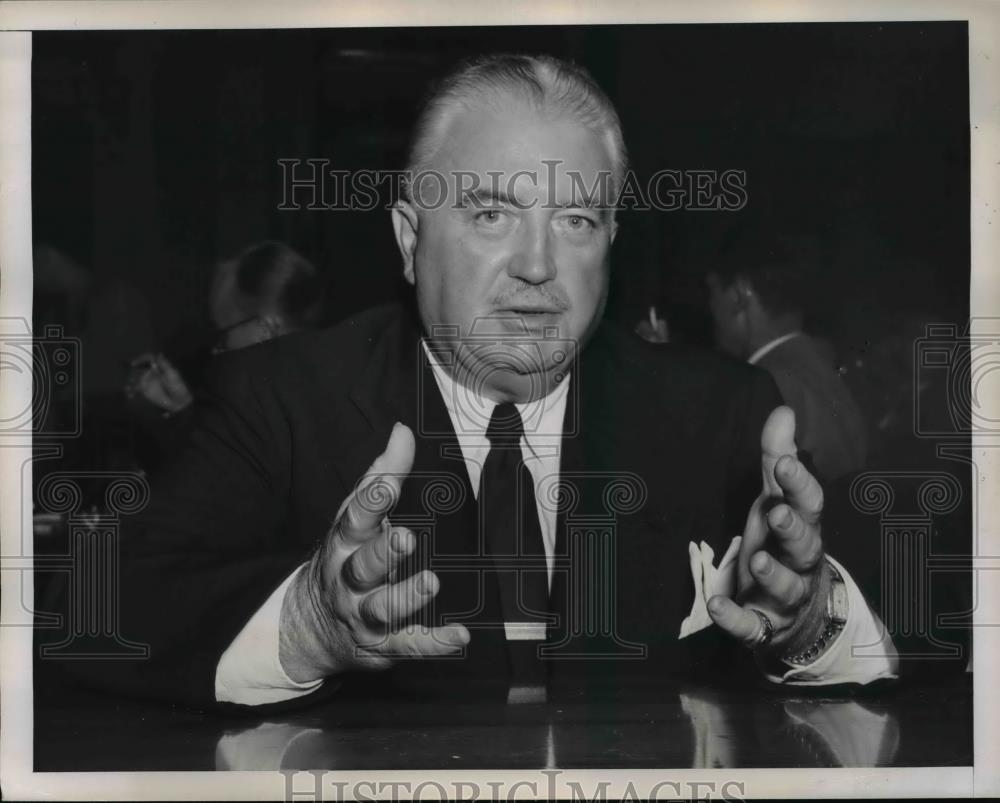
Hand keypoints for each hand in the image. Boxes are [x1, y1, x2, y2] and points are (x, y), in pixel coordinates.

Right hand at [125, 353, 192, 413]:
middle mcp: (151, 372)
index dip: (141, 359)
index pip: (148, 359)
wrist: (179, 401)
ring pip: (135, 379)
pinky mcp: (145, 391)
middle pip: (139, 368)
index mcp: (159, 367)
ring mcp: (147, 381)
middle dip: (132, 371)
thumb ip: (164, 365)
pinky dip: (131, 391)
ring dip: (130, 382)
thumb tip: (158, 354)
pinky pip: (135, 390)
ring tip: (128, 388)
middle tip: (131, 378)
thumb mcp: (172, 375)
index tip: (134, 364)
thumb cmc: (178, 387)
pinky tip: (130, 395)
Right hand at [278, 423, 469, 682]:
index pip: (355, 519)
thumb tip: (402, 430)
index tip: (388, 485)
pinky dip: (435, 643)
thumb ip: (382, 474)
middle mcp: (349, 580)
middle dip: (383, 553)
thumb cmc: (346, 557)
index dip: (371, 500)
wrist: (311, 626)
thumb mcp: (356, 516)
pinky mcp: (384, 644)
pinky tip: (459, 635)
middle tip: (406, 538)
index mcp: (345, 543)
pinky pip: (409, 645)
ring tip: (430, 582)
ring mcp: (364, 614)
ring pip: (383, 608)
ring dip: (406, 596)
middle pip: (363, 566)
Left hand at [707, 406, 829, 655]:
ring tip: (756, 559)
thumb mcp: (778, 500)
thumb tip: (784, 411)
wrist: (797, 615)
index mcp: (802, 527)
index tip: (787, 463)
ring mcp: (782, 596)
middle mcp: (798, 562)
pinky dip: (735, 617)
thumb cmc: (783, 544)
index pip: (808, 503)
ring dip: (771, 573)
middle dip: (792, 529)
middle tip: (777, 513)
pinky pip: (751, 625)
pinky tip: (717, 606)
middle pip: (804, 545)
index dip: (799, 484)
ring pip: (785, 587)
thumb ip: (778, 458)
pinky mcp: (762, 624)